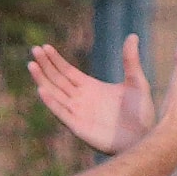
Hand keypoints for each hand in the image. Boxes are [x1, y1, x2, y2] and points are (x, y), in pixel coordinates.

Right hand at [29, 33, 155, 153]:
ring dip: (42, 80)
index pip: (67, 72)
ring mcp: (79, 114)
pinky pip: (62, 113)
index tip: (45, 47)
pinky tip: (42, 90)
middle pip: (57, 80)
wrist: (145, 139)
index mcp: (91, 88)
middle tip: (34, 50)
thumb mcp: (137, 82)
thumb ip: (131, 61)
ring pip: (55, 94)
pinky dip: (51, 103)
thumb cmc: (142, 114)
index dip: (56, 60)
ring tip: (32, 65)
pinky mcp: (79, 127)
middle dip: (45, 65)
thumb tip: (133, 36)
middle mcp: (81, 100)